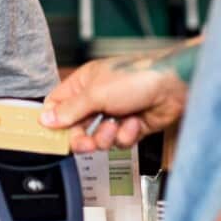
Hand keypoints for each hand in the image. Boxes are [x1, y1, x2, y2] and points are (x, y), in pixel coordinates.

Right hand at [41, 49, 189, 153]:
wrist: (174, 86)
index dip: (53, 121)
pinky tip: (134, 122)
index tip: (52, 136)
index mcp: (84, 84)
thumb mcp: (96, 94)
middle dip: (81, 138)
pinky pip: (119, 142)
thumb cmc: (137, 77)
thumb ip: (70, 110)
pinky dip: (126, 135)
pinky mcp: (131, 127)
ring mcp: (114, 114)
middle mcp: (97, 99)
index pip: (58, 105)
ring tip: (115, 127)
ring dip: (106, 137)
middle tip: (86, 144)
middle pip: (76, 127)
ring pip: (98, 139)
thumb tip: (46, 119)